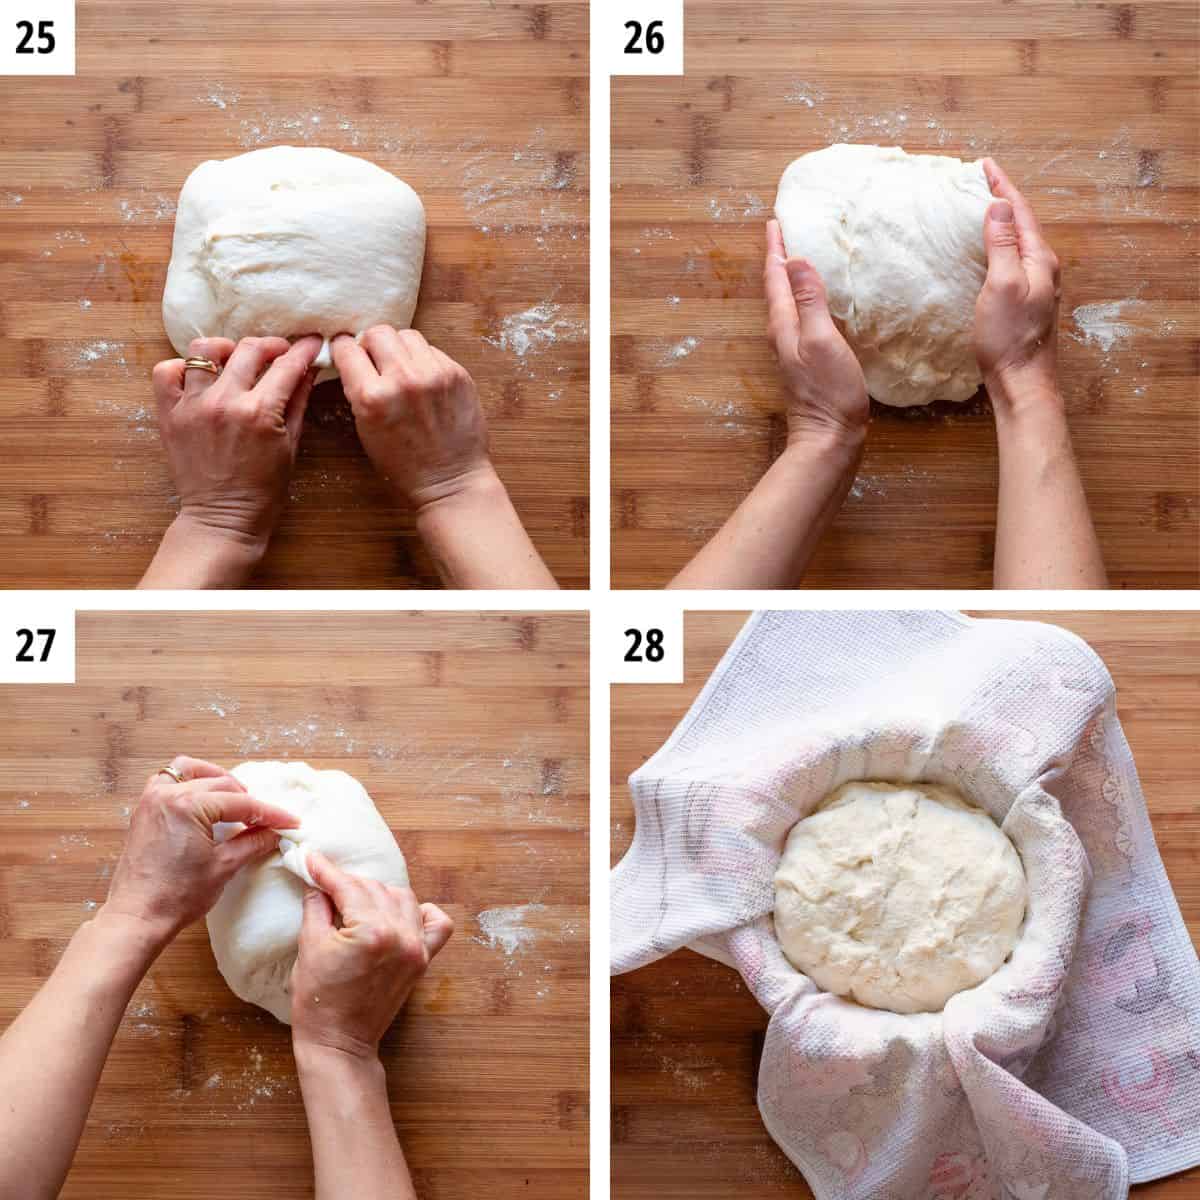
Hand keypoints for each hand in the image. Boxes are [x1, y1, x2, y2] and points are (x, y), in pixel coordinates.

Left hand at [102, 756, 298, 945]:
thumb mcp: (224, 866)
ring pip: (192, 772)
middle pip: (221, 784)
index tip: (289, 822)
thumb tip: (275, 832)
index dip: (269, 814)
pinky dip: (188, 783)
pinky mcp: (144, 811)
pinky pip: (168, 780)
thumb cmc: (176, 897)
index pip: (241, 803)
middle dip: (247, 800)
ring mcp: (152, 800)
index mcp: (188, 806)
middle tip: (267, 819)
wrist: (137, 918)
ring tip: (235, 799)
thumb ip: (253, 842)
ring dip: (216, 779)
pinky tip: (202, 799)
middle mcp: (167, 795)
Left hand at [152, 334, 321, 550]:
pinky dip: (183, 367)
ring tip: (235, 360)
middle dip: (271, 345)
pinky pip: (167, 371)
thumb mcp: (291, 445)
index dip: (303, 349)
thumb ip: (298, 402)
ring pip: (205, 350)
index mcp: (260, 413)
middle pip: (249, 349)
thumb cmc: (263, 490)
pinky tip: (199, 377)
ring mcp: (193, 405)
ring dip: (227, 349)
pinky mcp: (169, 414)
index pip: (287, 365)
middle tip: (279, 352)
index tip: (311, 342)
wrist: (223, 518)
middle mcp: (225, 402)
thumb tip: (308, 370)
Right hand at [291, 850, 453, 1058]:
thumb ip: (316, 908)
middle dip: (348, 885)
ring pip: (403, 899)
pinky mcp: (423, 961)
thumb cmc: (318, 1001)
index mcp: (372, 932)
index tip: (313, 859)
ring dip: (379, 894)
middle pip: (375, 890)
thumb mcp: (309, 948)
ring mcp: (417, 948)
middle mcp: (401, 935)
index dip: (327, 871)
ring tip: (355, 901)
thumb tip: (317, 883)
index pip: (348, 887)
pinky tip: (400, 914)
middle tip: (327, 884)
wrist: (339, 1043)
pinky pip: (436, 925)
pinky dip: (422, 913)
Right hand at [332, 327, 492, 511]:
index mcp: (372, 396)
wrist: (451, 481)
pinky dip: (425, 361)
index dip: (345, 350)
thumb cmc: (406, 465)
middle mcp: (403, 379)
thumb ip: (358, 391)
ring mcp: (434, 374)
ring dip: (400, 349)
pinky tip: (425, 382)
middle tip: (377, 361)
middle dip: (372, 345)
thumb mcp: (366, 430)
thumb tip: (355, 360)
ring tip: (403, 370)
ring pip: (407, 336)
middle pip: (378, 332)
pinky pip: (433, 351)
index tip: (348, 353)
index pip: (347, 348)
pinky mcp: (457, 374)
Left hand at [763, 220, 868, 445]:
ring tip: (798, 259)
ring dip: (791, 280)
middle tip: (784, 232)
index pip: (776, 279)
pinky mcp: (808, 362)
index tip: (775, 222)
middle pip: (777, 289)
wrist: (829, 439)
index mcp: (784, 326)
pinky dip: (806, 301)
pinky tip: (818, 302)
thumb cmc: (828, 392)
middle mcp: (784, 336)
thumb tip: (796, 261)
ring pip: (788, 304)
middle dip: (779, 260)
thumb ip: (810, 302)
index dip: (776, 250)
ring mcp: (795, 350)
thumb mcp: (822, 340)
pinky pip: (802, 319)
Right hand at [973, 159, 1061, 412]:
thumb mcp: (1002, 284)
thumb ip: (1001, 244)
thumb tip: (998, 205)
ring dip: (999, 222)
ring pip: (1016, 242)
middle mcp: (1042, 268)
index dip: (1001, 186)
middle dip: (1001, 198)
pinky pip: (1010, 261)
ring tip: (980, 208)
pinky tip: (985, 251)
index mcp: (1039, 259)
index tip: (983, 165)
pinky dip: (996, 246)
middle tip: (979, 181)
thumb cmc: (1009, 337)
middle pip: (1021, 223)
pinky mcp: (1023, 301)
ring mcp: (1034, 286)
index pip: (1019, 211)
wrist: (1022, 381)